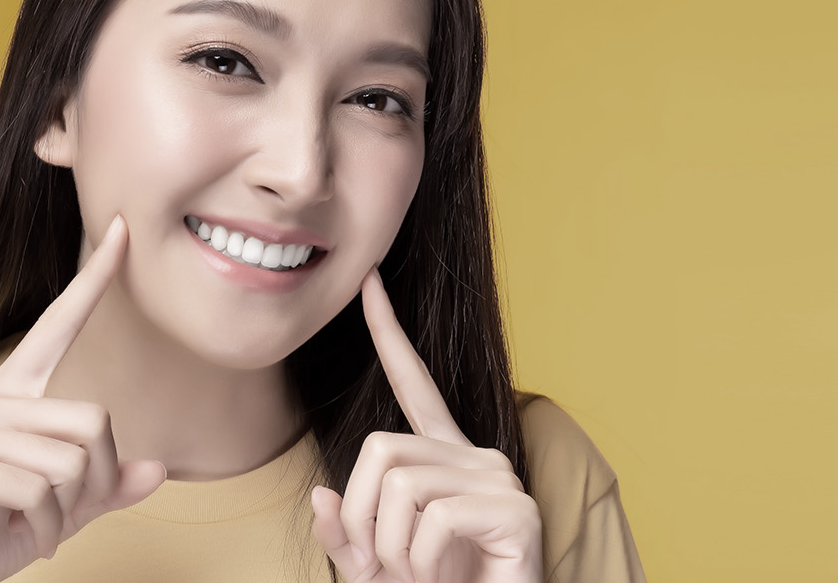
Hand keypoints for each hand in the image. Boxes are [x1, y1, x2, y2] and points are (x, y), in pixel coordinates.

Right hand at [0, 215, 167, 582]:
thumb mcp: (67, 510)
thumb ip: (107, 487)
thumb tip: (156, 470)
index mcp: (15, 397)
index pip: (59, 325)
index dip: (94, 280)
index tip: (121, 229)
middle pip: (93, 420)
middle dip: (96, 483)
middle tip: (66, 514)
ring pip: (70, 461)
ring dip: (68, 513)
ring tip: (38, 527)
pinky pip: (38, 491)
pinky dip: (47, 528)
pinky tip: (24, 536)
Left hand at [310, 268, 542, 582]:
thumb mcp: (373, 567)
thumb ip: (344, 534)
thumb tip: (321, 493)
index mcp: (445, 460)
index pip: (415, 384)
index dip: (390, 334)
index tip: (370, 283)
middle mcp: (476, 456)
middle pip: (381, 448)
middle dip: (363, 517)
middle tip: (385, 564)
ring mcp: (500, 479)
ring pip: (403, 486)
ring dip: (394, 549)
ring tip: (421, 576)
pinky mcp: (517, 509)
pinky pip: (435, 520)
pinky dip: (423, 562)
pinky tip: (448, 577)